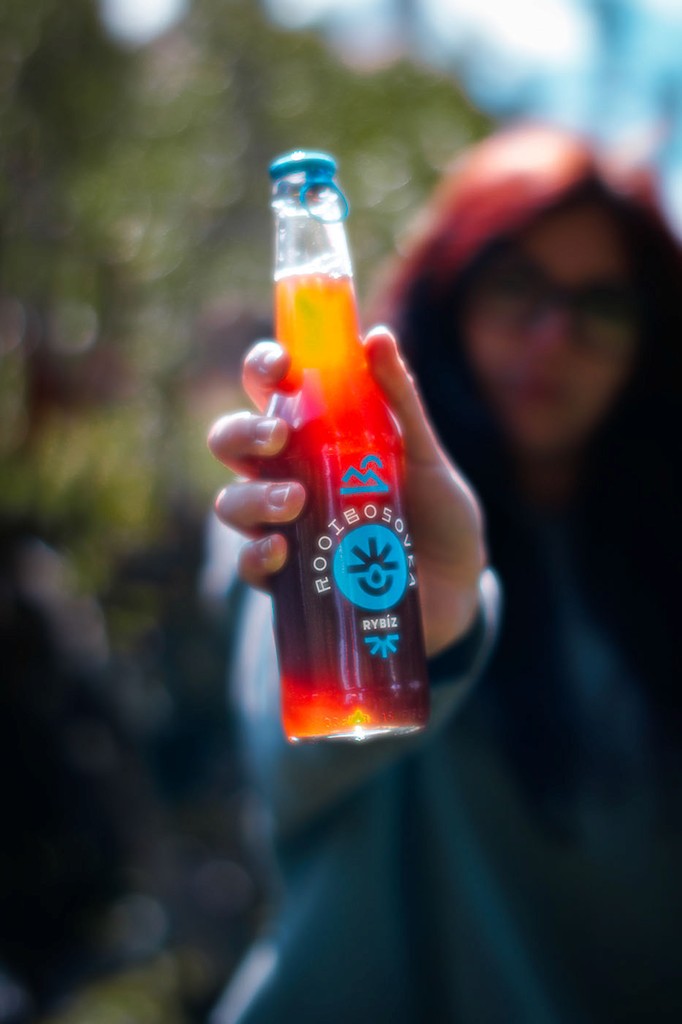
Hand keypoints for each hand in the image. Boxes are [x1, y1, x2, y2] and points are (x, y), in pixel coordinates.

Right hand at [208, 328, 486, 655]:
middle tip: (279, 435)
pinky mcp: (290, 580)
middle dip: (243, 433)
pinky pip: (250, 565)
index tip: (281, 365)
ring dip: (253, 497)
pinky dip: (256, 555)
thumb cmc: (438, 512)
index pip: (268, 390)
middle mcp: (289, 476)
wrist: (458, 587)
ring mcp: (285, 528)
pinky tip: (280, 550)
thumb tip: (377, 336)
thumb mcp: (425, 454)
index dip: (261, 368)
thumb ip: (402, 400)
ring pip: (232, 503)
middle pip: (232, 443)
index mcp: (316, 436)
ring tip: (296, 501)